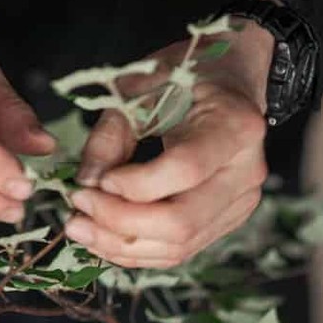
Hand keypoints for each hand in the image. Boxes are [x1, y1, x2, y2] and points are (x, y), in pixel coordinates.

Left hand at [62, 22, 274, 267]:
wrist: (230, 78)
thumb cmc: (184, 74)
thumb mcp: (140, 88)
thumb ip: (111, 135)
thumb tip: (87, 184)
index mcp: (234, 126)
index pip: (184, 170)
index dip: (134, 184)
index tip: (93, 180)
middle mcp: (246, 171)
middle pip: (182, 221)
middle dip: (120, 222)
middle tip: (76, 210)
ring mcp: (241, 201)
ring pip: (180, 245)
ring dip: (123, 244)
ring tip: (81, 228)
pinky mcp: (227, 219)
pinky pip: (181, 248)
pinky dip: (139, 249)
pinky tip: (105, 237)